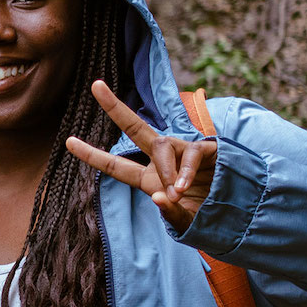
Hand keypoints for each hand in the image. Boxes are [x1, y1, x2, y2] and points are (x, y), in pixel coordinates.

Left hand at [66, 80, 216, 230]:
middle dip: (115, 107)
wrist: (238, 212)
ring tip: (177, 193)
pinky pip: (189, 154)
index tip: (67, 141)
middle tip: (95, 85)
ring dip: (166, 169)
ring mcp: (182, 151)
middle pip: (135, 129)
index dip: (92, 155)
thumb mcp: (184, 221)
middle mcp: (162, 160)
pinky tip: (184, 187)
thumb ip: (171, 213)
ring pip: (160, 145)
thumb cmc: (206, 215)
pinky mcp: (204, 150)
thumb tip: (161, 197)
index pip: (115, 165)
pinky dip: (184, 171)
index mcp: (149, 178)